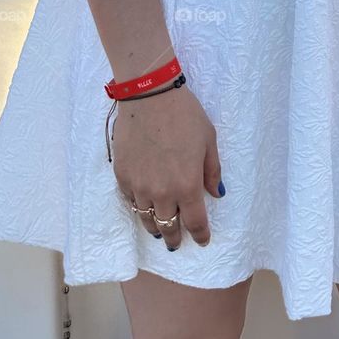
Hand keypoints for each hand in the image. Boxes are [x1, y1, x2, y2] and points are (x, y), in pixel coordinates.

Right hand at [111, 83, 224, 250]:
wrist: (149, 97)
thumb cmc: (184, 115)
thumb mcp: (208, 140)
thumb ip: (212, 171)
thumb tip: (216, 193)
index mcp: (187, 185)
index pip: (195, 222)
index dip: (200, 235)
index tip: (202, 240)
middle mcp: (162, 192)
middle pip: (168, 226)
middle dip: (175, 237)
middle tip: (178, 242)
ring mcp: (139, 186)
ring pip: (146, 218)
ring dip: (155, 227)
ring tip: (159, 229)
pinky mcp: (122, 176)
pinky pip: (130, 200)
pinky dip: (138, 206)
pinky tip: (142, 205)